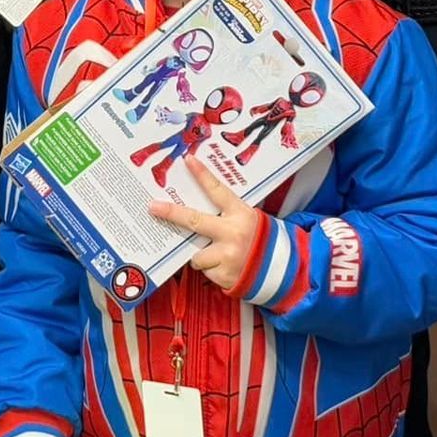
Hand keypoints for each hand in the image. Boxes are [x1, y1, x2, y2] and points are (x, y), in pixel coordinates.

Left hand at [148, 159, 260, 293]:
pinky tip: (227, 267)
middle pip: (194, 222)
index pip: (218, 191)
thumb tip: (197, 206)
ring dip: (202, 256)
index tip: (188, 160)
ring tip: (219, 255)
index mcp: (241, 214)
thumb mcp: (249, 219)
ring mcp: (228, 256)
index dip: (203, 175)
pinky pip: (206, 271)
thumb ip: (227, 214)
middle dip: (172, 214)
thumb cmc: (262, 241)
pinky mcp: (224, 276)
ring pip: (197, 254)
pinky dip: (213, 270)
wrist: (283, 271)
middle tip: (153, 207)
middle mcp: (233, 234)